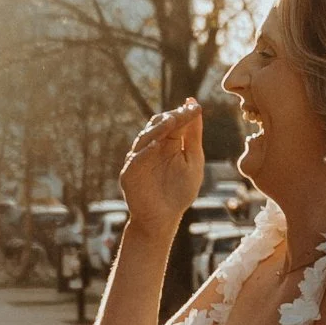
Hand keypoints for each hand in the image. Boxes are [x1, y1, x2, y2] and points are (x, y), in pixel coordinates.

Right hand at [118, 100, 204, 239]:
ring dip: (158, 129)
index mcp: (167, 143)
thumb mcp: (192, 160)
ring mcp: (138, 159)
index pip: (174, 122)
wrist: (163, 219)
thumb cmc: (179, 191)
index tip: (196, 106)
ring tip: (172, 121)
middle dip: (171, 118)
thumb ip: (193, 135)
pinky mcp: (129, 174)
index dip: (183, 113)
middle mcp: (151, 147)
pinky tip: (157, 145)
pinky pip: (136, 159)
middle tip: (183, 112)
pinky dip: (145, 152)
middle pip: (157, 125)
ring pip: (145, 138)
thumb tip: (193, 105)